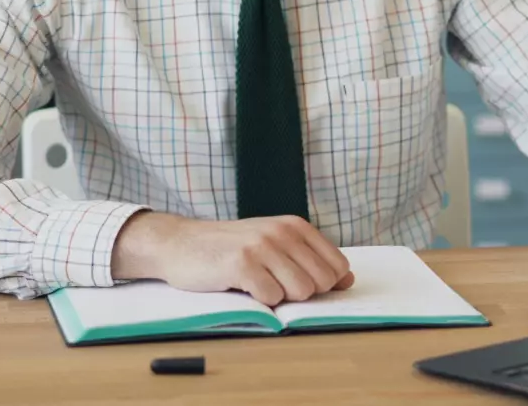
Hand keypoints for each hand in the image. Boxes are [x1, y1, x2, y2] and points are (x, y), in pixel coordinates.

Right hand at [111, 211, 354, 306]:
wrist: (179, 243)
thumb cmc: (228, 248)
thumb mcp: (273, 245)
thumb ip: (309, 259)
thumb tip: (348, 280)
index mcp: (294, 225)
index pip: (337, 267)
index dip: (321, 284)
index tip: (293, 279)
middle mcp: (281, 231)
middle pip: (321, 283)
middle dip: (300, 292)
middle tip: (270, 281)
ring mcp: (262, 246)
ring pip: (300, 292)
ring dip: (278, 297)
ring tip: (255, 282)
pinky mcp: (242, 264)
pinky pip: (271, 299)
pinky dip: (258, 301)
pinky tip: (240, 286)